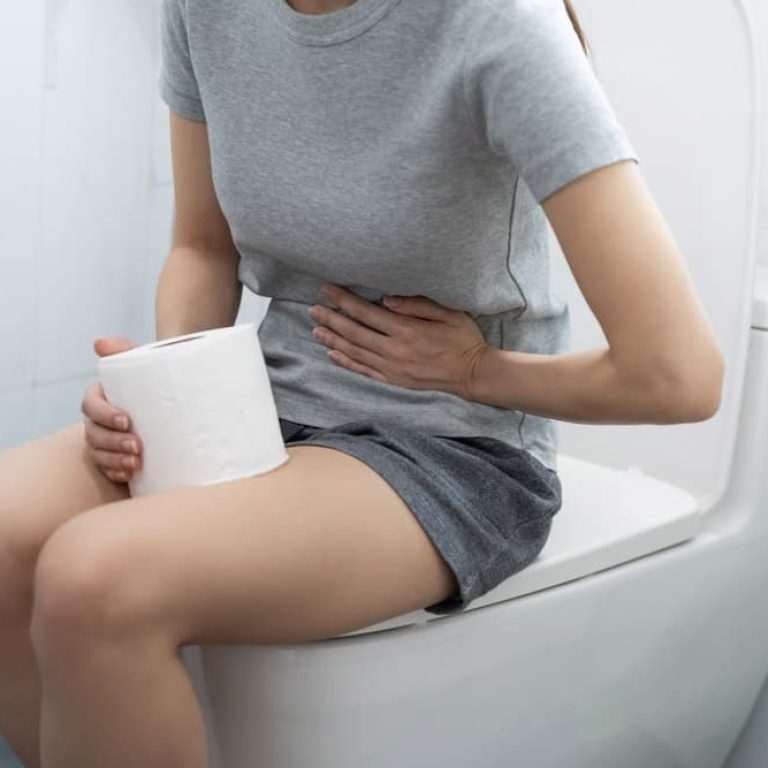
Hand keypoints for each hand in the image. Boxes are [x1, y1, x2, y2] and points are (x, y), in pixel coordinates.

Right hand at [82, 337, 141, 484]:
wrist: (175, 404)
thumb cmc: (155, 380)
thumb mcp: (143, 363)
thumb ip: (124, 350)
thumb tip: (99, 343)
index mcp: (101, 396)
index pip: (91, 405)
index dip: (105, 414)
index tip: (127, 420)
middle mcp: (98, 419)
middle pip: (93, 433)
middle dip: (113, 441)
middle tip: (137, 446)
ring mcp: (104, 440)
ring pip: (98, 453)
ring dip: (115, 460)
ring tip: (136, 463)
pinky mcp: (114, 458)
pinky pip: (106, 470)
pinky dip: (116, 473)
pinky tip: (128, 476)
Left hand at [308, 284, 490, 400]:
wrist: (474, 375)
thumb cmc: (464, 340)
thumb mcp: (449, 314)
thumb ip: (418, 305)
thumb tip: (387, 299)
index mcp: (407, 330)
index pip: (367, 313)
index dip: (344, 300)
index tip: (328, 290)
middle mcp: (395, 350)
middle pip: (354, 332)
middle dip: (331, 319)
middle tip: (313, 309)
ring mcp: (393, 368)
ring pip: (355, 352)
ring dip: (333, 340)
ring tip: (315, 330)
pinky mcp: (394, 381)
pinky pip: (364, 371)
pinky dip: (346, 362)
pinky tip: (333, 354)